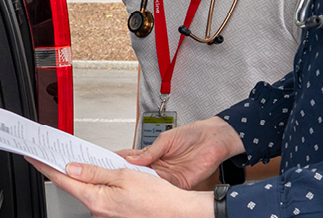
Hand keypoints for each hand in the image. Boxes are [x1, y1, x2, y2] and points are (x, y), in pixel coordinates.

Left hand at [28, 158, 210, 217]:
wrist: (177, 213)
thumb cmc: (157, 198)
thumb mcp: (124, 176)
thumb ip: (95, 171)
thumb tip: (72, 167)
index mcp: (96, 199)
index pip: (62, 180)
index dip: (46, 166)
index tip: (34, 157)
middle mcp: (97, 210)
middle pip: (73, 184)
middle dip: (63, 167)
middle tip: (53, 151)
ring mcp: (105, 213)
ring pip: (86, 189)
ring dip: (81, 175)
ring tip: (81, 159)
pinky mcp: (113, 214)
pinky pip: (98, 195)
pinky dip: (95, 183)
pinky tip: (100, 174)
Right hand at [116, 118, 244, 189]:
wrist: (214, 139)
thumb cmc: (193, 134)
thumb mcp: (166, 139)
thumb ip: (150, 150)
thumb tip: (133, 158)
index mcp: (154, 153)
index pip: (133, 158)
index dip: (121, 160)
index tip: (107, 162)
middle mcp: (160, 165)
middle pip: (139, 173)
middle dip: (127, 174)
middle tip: (114, 174)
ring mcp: (169, 174)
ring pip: (150, 182)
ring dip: (141, 182)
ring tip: (129, 181)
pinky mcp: (180, 182)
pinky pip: (166, 187)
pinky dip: (157, 188)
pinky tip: (149, 187)